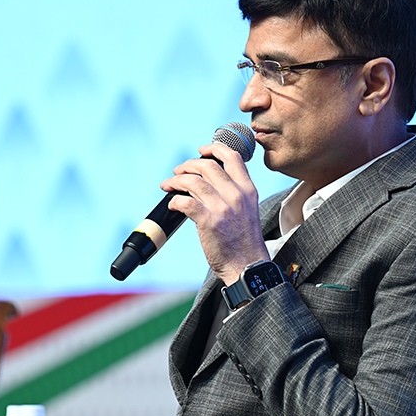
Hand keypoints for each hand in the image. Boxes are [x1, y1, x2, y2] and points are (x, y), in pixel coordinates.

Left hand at [161, 142, 269, 284]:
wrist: (247, 266)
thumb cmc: (244, 242)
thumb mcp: (247, 210)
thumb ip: (233, 193)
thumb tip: (208, 182)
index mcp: (247, 189)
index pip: (233, 156)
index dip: (214, 148)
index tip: (201, 150)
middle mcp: (236, 194)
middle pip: (207, 165)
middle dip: (187, 165)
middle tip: (177, 171)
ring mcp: (223, 207)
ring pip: (192, 181)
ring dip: (175, 181)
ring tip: (168, 185)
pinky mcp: (209, 220)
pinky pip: (185, 201)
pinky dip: (175, 200)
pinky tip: (173, 204)